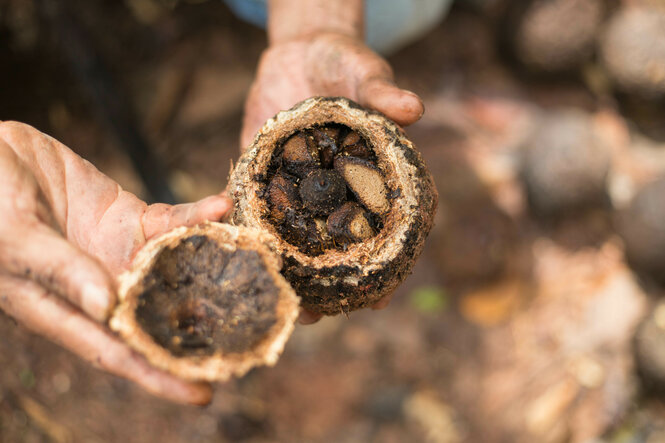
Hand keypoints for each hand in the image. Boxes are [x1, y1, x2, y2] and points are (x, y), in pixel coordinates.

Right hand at [0, 122, 231, 404]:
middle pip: (155, 318)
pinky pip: (171, 221)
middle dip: (198, 330)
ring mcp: (118, 251)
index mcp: (62, 307)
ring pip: (175, 267)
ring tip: (249, 269)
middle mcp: (98, 286)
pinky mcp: (130, 218)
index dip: (156, 375)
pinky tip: (221, 206)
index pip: (114, 351)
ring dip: (211, 267)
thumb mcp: (16, 238)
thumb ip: (60, 271)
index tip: (201, 394)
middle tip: (246, 337)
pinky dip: (197, 214)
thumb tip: (105, 308)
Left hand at [243, 33, 414, 322]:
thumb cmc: (343, 63)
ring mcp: (306, 190)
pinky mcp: (271, 180)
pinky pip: (265, 214)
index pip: (390, 228)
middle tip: (323, 316)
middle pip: (343, 246)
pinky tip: (249, 263)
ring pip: (303, 242)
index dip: (389, 266)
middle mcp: (342, 192)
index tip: (381, 300)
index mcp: (375, 175)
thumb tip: (413, 108)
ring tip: (283, 307)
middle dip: (334, 284)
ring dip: (295, 274)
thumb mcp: (362, 71)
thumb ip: (382, 90)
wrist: (299, 53)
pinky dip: (259, 238)